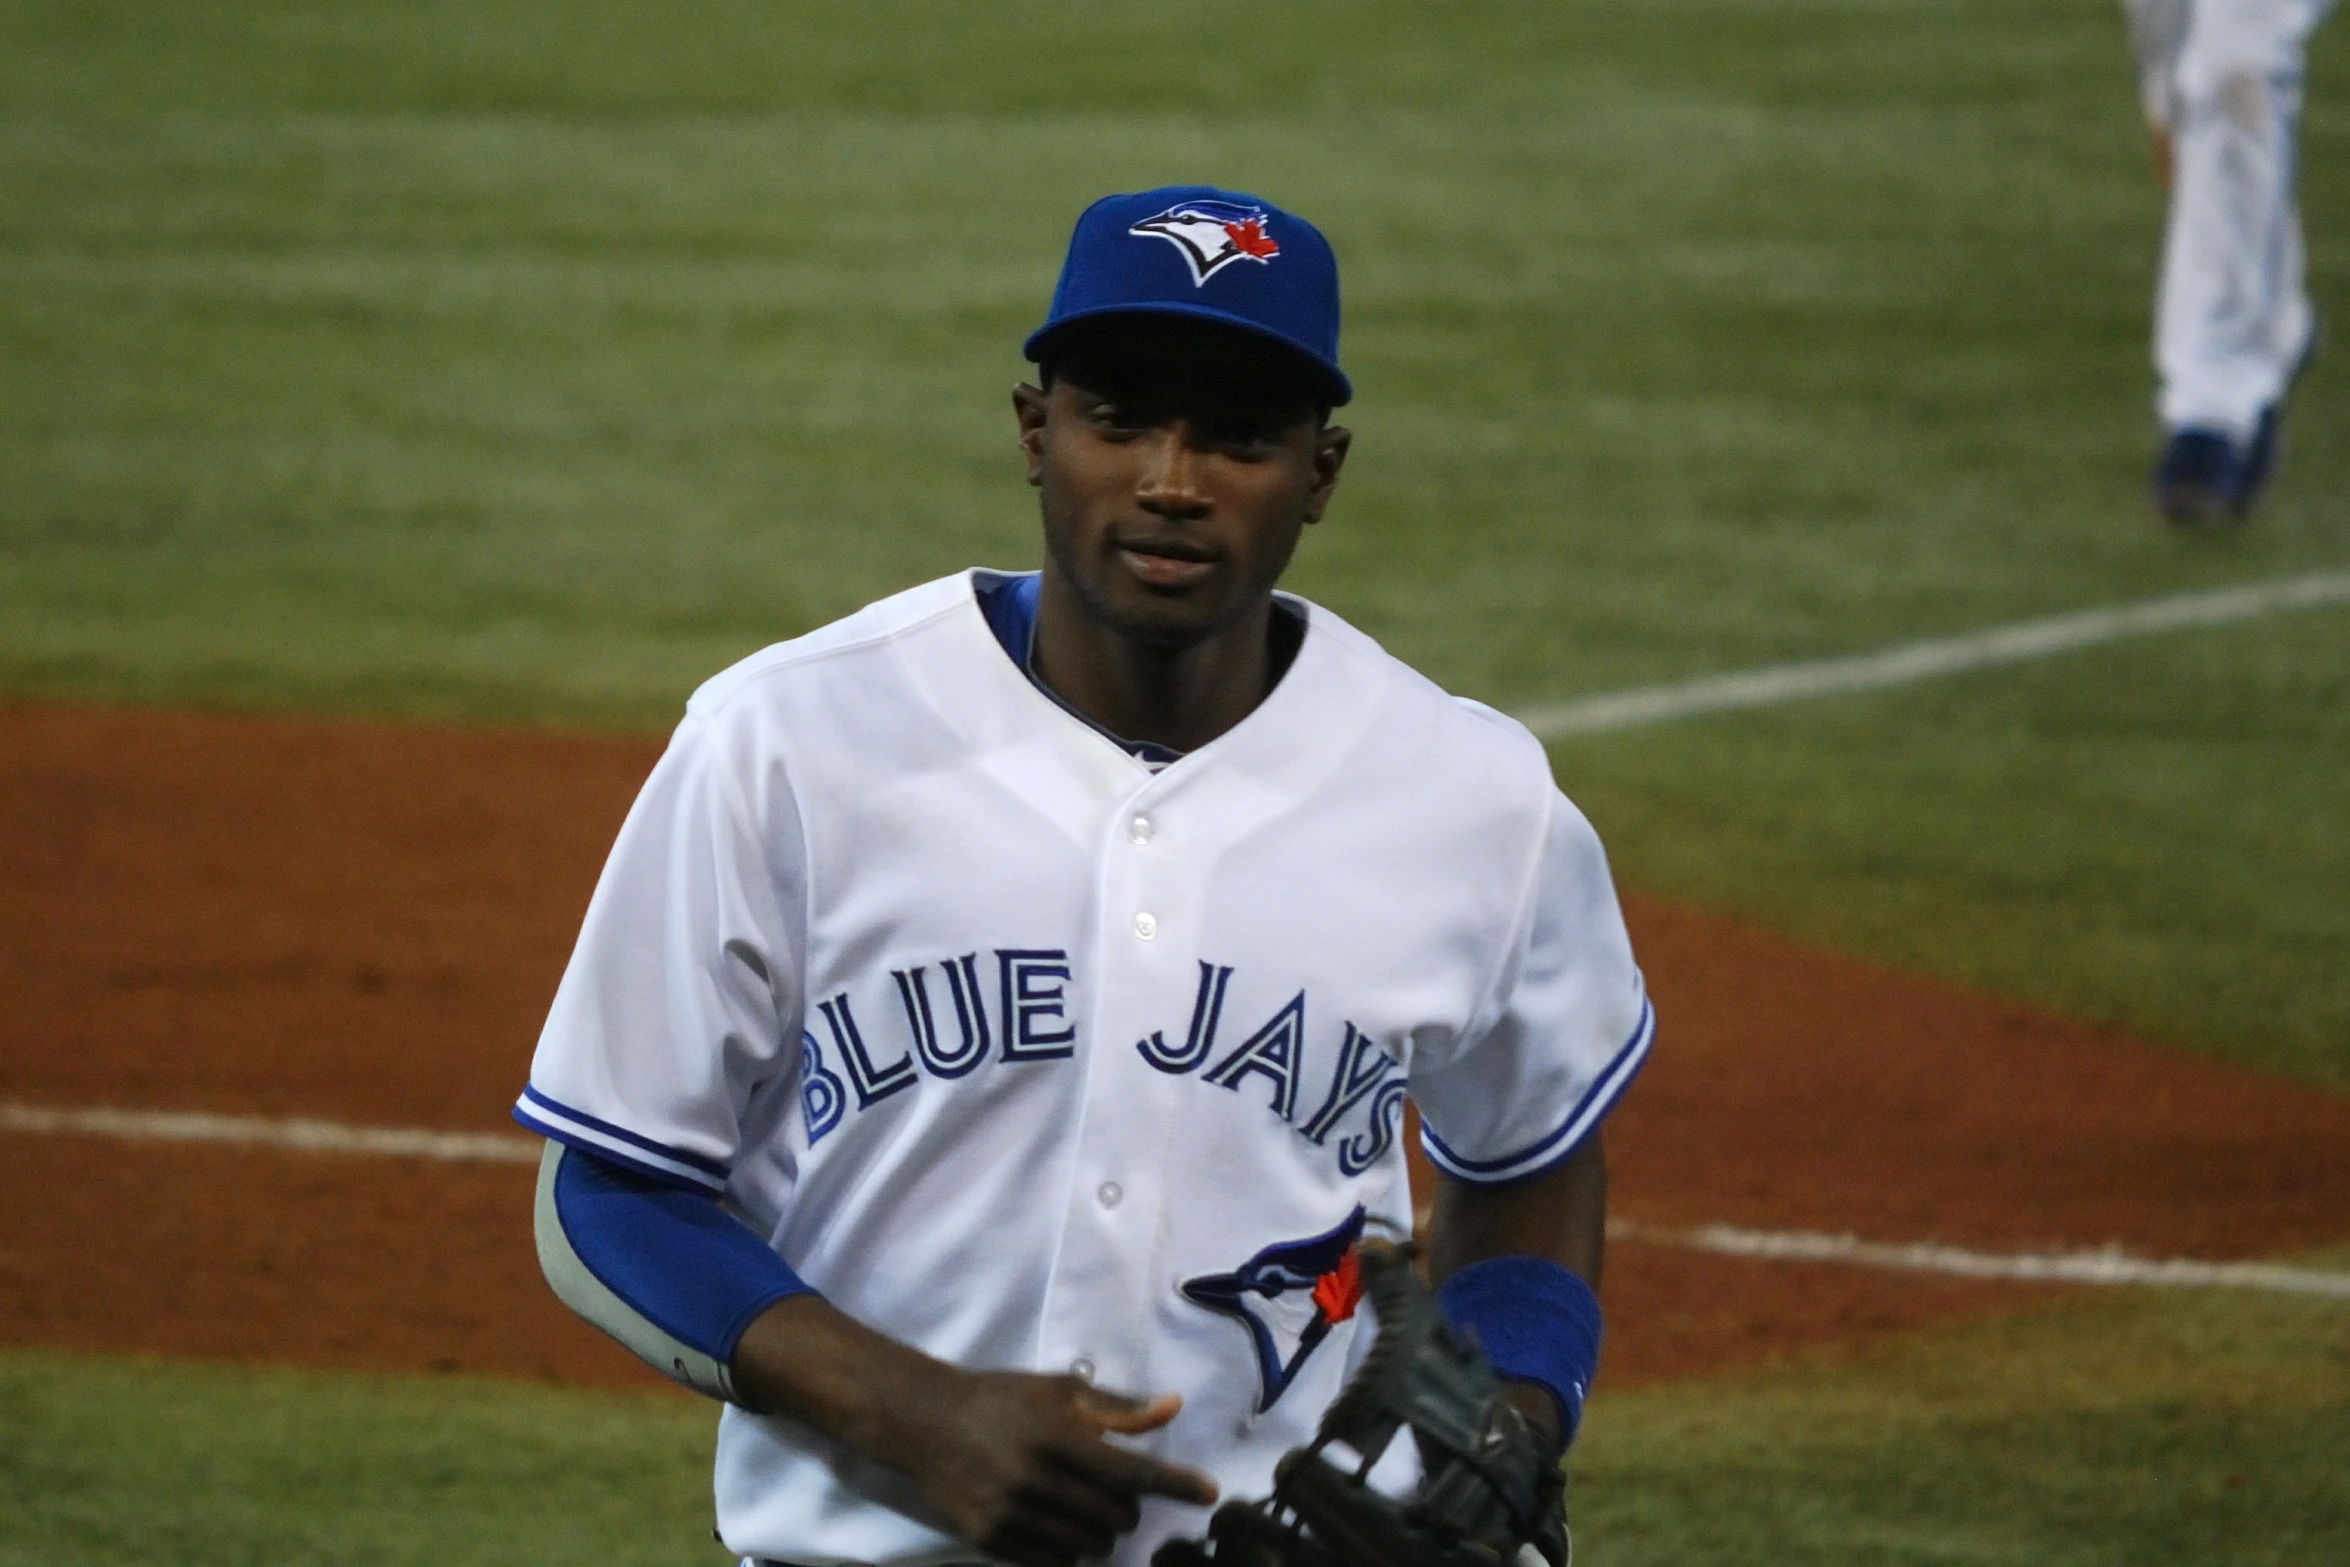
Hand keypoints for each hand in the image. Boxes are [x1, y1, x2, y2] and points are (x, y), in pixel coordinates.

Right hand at [885, 1370, 1218, 1566]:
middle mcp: (1036, 1480)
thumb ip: (1116, 1408)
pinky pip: (1053, 1563)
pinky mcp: (989, 1540)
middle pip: (1115, 1518)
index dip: (1175, 1484)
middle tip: (1114, 1493)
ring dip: (1100, 1534)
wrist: (925, 1421)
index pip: (1132, 1471)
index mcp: (1057, 1437)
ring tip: (1084, 1510)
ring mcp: (1011, 1515)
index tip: (1209, 1493)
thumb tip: (1172, 1409)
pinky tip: (1058, 1527)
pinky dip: (1068, 1550)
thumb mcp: (1058, 1390)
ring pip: (1088, 1548)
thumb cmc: (1000, 1399)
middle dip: (1127, 1509)